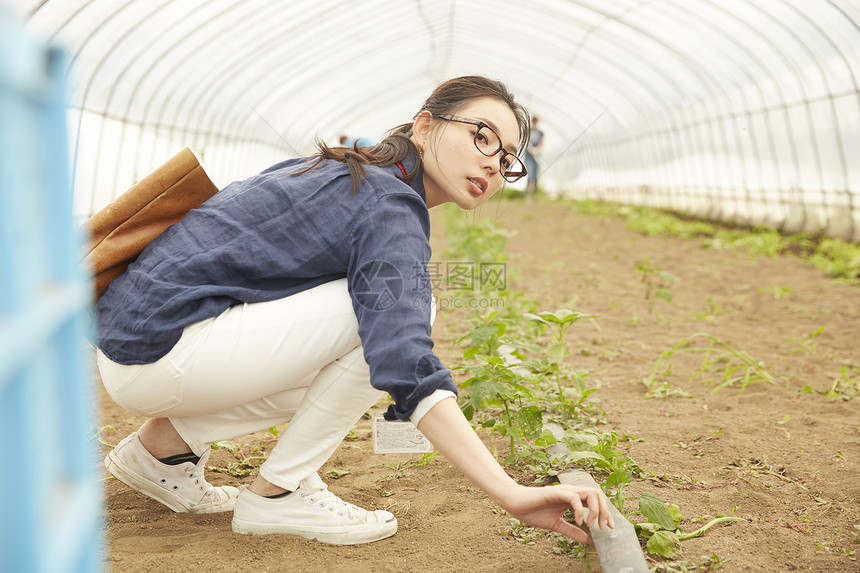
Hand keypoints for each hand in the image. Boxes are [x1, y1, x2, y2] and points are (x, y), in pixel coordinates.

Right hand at [500, 483, 614, 543]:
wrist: (516, 504)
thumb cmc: (533, 512)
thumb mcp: (556, 525)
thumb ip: (571, 531)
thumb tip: (587, 540)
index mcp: (573, 498)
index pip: (596, 500)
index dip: (606, 513)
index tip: (609, 528)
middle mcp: (571, 491)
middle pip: (598, 494)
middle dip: (605, 511)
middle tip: (603, 528)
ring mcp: (564, 490)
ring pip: (591, 492)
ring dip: (595, 510)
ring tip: (590, 525)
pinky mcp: (556, 492)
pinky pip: (574, 497)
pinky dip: (580, 510)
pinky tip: (578, 522)